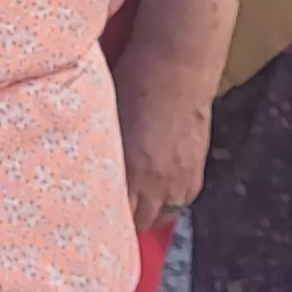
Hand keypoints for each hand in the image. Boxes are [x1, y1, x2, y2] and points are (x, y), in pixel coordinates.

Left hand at [111, 36, 216, 231]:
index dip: (105, 218)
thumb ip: (105, 152)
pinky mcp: (197, 167)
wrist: (177, 67)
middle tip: (113, 219)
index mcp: (129, 169)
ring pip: (165, 215)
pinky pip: (184, 200)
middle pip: (141, 222)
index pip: (117, 214)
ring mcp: (181, 177)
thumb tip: (93, 169)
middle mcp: (157, 182)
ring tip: (137, 210)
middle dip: (127, 223)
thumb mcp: (108, 122)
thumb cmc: (132, 84)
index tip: (94, 218)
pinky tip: (161, 193)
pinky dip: (172, 201)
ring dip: (151, 214)